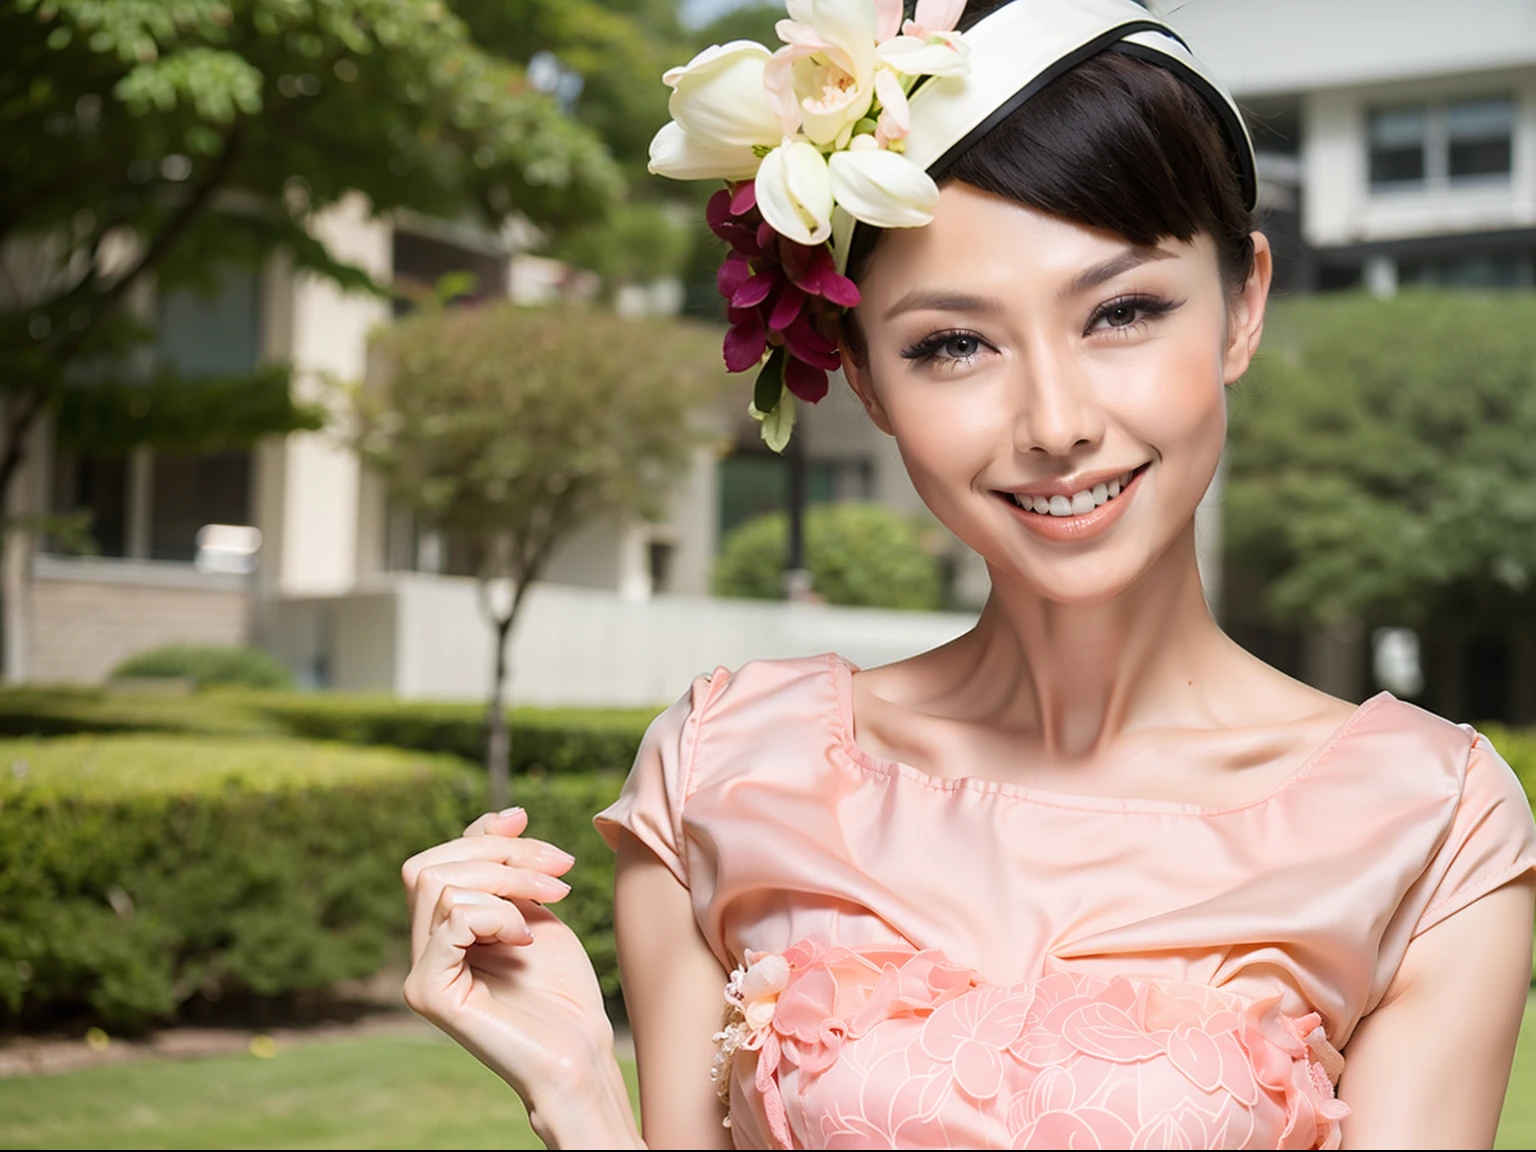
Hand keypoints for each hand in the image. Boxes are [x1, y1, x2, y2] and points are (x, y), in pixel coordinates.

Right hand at [402, 808, 633, 1141]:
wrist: (580, 1050)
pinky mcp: (428, 991)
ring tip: (552, 904)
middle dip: (503, 855)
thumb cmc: (561, 988)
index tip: (530, 826)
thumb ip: (509, 868)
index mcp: (442, 927)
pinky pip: (452, 919)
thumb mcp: (535, 908)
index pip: (438, 858)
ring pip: (441, 884)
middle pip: (432, 864)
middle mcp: (422, 948)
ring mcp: (419, 970)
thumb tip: (508, 814)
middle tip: (560, 874)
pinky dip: (498, 916)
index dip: (484, 835)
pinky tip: (526, 941)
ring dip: (509, 882)